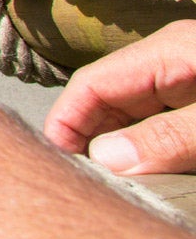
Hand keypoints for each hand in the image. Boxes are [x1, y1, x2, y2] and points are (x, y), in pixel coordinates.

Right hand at [44, 19, 195, 173]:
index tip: (55, 159)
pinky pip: (158, 129)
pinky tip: (142, 175)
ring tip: (107, 185)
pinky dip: (144, 153)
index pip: (92, 82)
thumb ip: (168, 136)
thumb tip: (106, 157)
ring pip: (132, 118)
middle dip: (86, 138)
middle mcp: (170, 66)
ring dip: (116, 150)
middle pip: (107, 101)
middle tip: (81, 182)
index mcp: (168, 53)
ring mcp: (187, 87)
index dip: (65, 119)